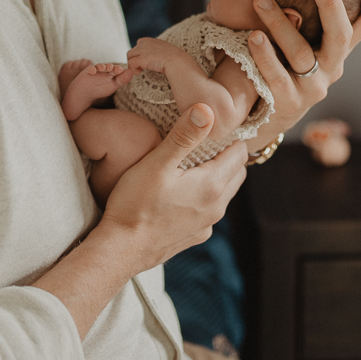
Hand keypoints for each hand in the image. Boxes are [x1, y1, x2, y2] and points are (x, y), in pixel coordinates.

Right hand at [99, 103, 246, 272]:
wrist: (120, 249)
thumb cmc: (135, 204)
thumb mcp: (157, 164)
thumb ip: (184, 136)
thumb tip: (207, 110)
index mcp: (211, 185)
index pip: (239, 154)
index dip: (231, 137)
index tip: (218, 126)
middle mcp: (216, 207)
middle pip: (237, 173)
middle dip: (228, 155)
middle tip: (209, 140)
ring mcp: (207, 225)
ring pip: (225, 193)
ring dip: (218, 176)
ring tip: (196, 162)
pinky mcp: (195, 236)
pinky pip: (211, 211)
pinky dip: (206, 197)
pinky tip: (185, 192)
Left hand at [127, 37, 187, 74]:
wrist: (177, 61)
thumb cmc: (176, 59)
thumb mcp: (166, 51)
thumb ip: (160, 52)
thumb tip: (159, 59)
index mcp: (152, 41)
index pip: (140, 43)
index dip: (140, 52)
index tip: (145, 60)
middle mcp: (146, 44)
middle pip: (133, 50)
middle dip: (135, 59)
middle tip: (141, 67)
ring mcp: (142, 51)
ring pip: (129, 56)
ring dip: (132, 64)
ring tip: (139, 70)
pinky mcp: (141, 59)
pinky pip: (131, 64)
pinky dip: (133, 69)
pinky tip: (139, 72)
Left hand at [247, 0, 360, 132]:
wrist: (265, 113)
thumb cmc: (282, 62)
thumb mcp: (298, 36)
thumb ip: (299, 6)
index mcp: (339, 47)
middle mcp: (333, 66)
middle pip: (341, 34)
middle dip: (331, 3)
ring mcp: (313, 86)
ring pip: (302, 54)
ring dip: (281, 24)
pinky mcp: (290, 102)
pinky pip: (277, 76)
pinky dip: (264, 55)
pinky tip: (253, 36)